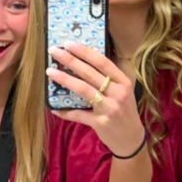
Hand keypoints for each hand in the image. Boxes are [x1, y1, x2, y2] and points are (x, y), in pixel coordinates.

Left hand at [47, 42, 144, 156]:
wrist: (132, 138)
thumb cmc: (124, 111)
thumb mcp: (123, 92)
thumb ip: (108, 79)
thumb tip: (81, 63)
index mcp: (123, 82)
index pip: (102, 62)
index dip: (84, 52)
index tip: (69, 44)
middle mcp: (118, 93)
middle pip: (90, 73)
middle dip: (70, 60)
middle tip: (54, 51)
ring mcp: (109, 108)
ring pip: (83, 89)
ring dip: (65, 79)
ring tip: (50, 71)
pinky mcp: (100, 123)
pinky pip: (78, 114)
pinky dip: (65, 111)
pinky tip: (53, 107)